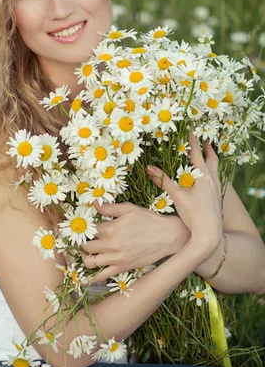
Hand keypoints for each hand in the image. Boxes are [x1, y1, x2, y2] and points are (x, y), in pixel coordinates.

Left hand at [80, 201, 189, 282]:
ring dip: (85, 257)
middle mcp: (111, 245)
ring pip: (90, 262)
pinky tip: (84, 278)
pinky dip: (91, 278)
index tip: (79, 228)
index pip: (86, 231)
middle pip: (85, 247)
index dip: (81, 229)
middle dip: (81, 243)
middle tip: (82, 240)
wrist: (166, 237)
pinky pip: (102, 276)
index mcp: (110, 229)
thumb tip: (94, 204)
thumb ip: (110, 208)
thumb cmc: (148, 220)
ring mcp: (116, 259)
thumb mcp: (129, 209)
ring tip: (86, 253)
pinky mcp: (122, 268)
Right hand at [146, 133, 222, 259]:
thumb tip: (148, 167)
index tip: (191, 132)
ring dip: (212, 161)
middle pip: (212, 159)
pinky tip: (209, 179)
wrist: (210, 234)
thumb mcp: (176, 196)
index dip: (193, 142)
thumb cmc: (194, 215)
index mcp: (203, 176)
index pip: (197, 154)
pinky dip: (213, 174)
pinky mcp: (218, 199)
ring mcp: (217, 190)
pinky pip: (217, 181)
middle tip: (206, 140)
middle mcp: (213, 180)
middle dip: (208, 149)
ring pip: (217, 170)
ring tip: (209, 156)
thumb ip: (163, 180)